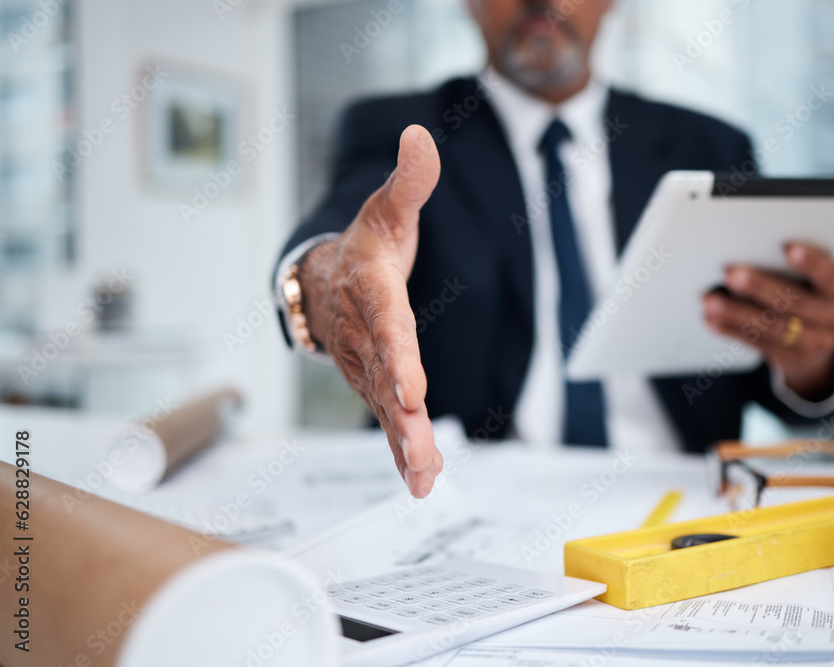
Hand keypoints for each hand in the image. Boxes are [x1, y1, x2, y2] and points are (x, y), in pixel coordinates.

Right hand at [301, 125, 442, 497]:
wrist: (324, 281)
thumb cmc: (365, 246)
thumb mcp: (387, 210)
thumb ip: (409, 181)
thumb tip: (420, 136)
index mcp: (372, 294)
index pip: (387, 327)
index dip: (398, 359)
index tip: (411, 391)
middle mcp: (365, 336)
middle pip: (384, 379)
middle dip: (401, 418)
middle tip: (419, 447)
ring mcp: (367, 366)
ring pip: (385, 409)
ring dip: (404, 445)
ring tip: (424, 478)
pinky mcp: (373, 385)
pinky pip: (388, 420)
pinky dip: (401, 451)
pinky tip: (420, 480)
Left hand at [702, 243, 833, 399]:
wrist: (816, 345)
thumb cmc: (805, 297)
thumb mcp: (810, 283)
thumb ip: (788, 271)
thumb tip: (743, 254)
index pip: (828, 274)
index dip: (810, 262)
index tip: (788, 248)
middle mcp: (832, 318)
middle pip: (794, 302)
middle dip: (760, 287)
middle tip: (730, 274)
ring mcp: (814, 343)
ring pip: (773, 327)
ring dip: (737, 313)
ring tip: (710, 301)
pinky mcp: (791, 360)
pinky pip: (758, 343)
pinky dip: (732, 330)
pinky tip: (711, 319)